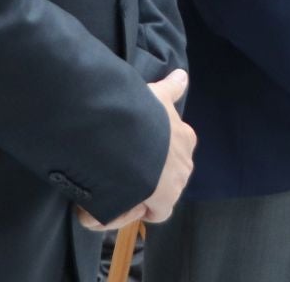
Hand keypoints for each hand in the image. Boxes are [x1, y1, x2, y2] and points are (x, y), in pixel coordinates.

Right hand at [76, 69, 196, 230]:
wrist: (130, 134)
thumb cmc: (142, 111)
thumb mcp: (155, 94)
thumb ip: (169, 88)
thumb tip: (182, 76)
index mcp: (184, 138)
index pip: (174, 154)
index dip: (153, 158)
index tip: (130, 155)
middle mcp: (184, 163)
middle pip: (166, 179)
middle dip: (144, 180)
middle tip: (115, 171)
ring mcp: (175, 185)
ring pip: (156, 198)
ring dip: (132, 196)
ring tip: (107, 186)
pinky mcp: (161, 202)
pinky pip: (147, 213)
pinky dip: (125, 212)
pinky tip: (104, 203)